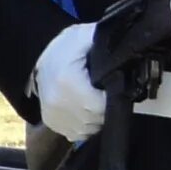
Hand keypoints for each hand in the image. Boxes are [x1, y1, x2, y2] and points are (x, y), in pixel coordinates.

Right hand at [32, 24, 106, 144]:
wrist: (42, 56)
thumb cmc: (67, 46)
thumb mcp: (86, 36)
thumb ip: (107, 44)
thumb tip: (129, 50)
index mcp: (67, 81)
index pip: (100, 106)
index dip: (113, 99)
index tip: (116, 88)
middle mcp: (58, 102)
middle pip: (95, 119)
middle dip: (107, 109)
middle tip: (107, 94)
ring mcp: (53, 115)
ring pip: (87, 129)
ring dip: (97, 119)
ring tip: (97, 101)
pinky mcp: (51, 122)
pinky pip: (76, 133)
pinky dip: (85, 125)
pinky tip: (86, 109)